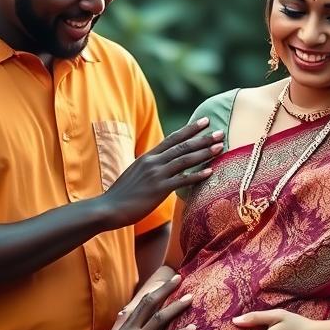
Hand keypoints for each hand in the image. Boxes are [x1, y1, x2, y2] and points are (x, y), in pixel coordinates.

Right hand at [100, 119, 223, 228]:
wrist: (109, 208)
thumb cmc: (122, 194)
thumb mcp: (136, 174)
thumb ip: (150, 168)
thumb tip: (163, 166)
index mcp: (148, 157)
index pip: (172, 138)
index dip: (190, 129)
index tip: (205, 121)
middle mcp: (153, 162)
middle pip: (182, 146)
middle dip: (203, 138)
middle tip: (221, 132)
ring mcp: (156, 175)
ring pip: (184, 160)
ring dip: (204, 152)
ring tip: (220, 147)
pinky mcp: (159, 190)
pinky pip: (182, 180)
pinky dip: (197, 175)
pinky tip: (210, 171)